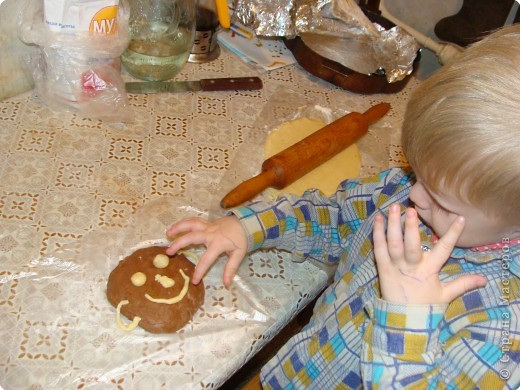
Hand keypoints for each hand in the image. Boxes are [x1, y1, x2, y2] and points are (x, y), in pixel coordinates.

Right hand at [166, 216, 247, 286]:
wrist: (246, 222)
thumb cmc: (241, 239)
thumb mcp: (238, 254)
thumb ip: (231, 269)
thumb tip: (226, 284)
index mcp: (218, 244)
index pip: (206, 259)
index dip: (199, 271)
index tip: (193, 281)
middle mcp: (210, 233)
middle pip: (192, 237)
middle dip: (179, 244)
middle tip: (169, 252)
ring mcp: (207, 226)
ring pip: (190, 224)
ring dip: (178, 228)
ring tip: (167, 234)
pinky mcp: (206, 222)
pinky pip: (193, 220)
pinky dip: (184, 222)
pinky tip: (176, 226)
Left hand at [372, 204, 486, 303]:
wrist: (404, 321)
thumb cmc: (425, 305)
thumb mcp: (445, 295)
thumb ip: (463, 284)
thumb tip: (483, 279)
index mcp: (430, 270)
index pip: (444, 249)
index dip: (452, 234)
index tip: (460, 218)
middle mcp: (412, 266)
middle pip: (411, 245)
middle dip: (411, 227)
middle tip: (411, 210)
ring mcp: (395, 267)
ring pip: (393, 244)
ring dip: (392, 225)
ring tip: (393, 207)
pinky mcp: (382, 268)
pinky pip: (378, 249)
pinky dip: (378, 233)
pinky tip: (378, 218)